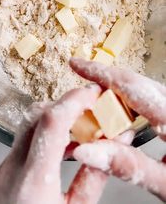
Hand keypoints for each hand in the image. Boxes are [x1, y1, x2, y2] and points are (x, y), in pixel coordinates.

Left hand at [0, 84, 109, 203]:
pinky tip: (61, 145)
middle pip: (35, 117)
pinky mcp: (0, 174)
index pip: (50, 123)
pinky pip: (22, 141)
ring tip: (79, 125)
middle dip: (65, 104)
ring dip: (54, 117)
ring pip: (27, 125)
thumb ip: (92, 180)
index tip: (91, 94)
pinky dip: (43, 134)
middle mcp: (10, 171)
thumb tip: (107, 149)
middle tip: (88, 106)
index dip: (73, 100)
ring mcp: (1, 171)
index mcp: (32, 184)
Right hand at [70, 58, 165, 201]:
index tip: (76, 64)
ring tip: (95, 96)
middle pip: (138, 83)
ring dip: (119, 89)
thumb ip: (128, 165)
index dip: (100, 73)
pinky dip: (133, 100)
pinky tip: (123, 110)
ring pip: (146, 89)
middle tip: (80, 81)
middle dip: (106, 79)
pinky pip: (154, 99)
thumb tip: (87, 151)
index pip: (131, 86)